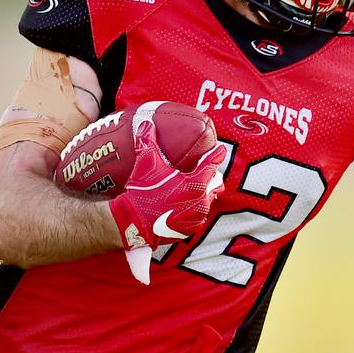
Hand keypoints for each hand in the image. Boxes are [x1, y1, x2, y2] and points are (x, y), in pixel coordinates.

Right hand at [107, 120, 225, 281]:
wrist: (133, 223)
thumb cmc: (142, 191)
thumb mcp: (145, 164)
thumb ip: (147, 141)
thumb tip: (146, 123)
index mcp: (195, 183)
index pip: (211, 165)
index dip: (216, 156)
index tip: (220, 150)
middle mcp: (201, 201)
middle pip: (215, 184)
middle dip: (212, 176)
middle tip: (208, 169)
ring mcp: (197, 217)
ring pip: (208, 200)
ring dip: (204, 193)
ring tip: (197, 187)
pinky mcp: (189, 229)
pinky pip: (198, 216)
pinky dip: (194, 209)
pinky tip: (187, 205)